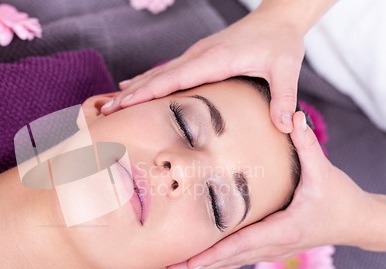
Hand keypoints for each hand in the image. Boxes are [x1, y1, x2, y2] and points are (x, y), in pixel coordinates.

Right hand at [102, 7, 305, 132]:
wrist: (278, 17)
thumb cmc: (281, 43)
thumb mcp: (287, 69)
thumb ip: (284, 98)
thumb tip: (287, 127)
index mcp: (215, 60)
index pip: (174, 78)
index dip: (147, 91)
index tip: (123, 103)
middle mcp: (199, 55)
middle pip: (157, 76)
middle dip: (131, 94)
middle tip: (105, 111)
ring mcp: (196, 55)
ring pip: (158, 73)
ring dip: (134, 88)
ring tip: (111, 103)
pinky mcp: (198, 56)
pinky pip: (167, 70)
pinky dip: (147, 80)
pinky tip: (133, 85)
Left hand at [167, 112, 371, 268]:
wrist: (355, 222)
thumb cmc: (338, 198)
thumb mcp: (324, 171)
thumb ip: (307, 144)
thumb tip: (293, 115)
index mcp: (282, 230)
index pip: (241, 245)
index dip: (213, 254)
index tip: (189, 262)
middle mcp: (272, 246)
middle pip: (229, 260)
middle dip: (199, 266)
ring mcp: (270, 251)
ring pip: (232, 263)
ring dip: (204, 268)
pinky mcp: (269, 248)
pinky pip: (238, 258)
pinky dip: (217, 263)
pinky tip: (199, 265)